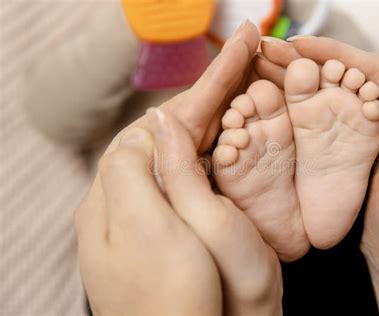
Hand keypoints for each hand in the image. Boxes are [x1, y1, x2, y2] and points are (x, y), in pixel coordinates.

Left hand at [75, 22, 282, 313]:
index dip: (199, 93)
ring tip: (239, 92)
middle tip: (241, 66)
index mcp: (117, 196)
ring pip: (181, 152)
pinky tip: (229, 139)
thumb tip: (156, 121)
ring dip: (210, 119)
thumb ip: (149, 171)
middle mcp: (131, 203)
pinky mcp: (179, 230)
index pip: (157, 127)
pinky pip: (193, 175)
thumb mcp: (154, 231)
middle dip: (206, 98)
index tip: (235, 63)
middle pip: (168, 135)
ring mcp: (156, 216)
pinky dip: (213, 149)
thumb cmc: (177, 302)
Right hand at [256, 37, 378, 276]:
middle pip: (345, 74)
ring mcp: (366, 128)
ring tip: (264, 68)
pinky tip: (275, 98)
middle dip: (308, 60)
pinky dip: (298, 103)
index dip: (333, 53)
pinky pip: (323, 116)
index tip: (298, 45)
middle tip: (271, 51)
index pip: (371, 68)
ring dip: (298, 77)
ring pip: (330, 91)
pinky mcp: (350, 145)